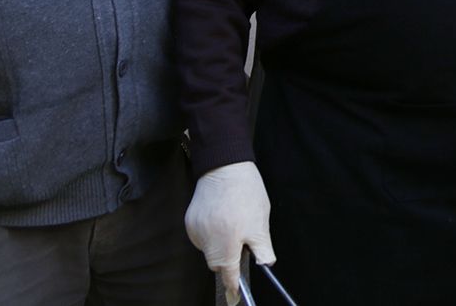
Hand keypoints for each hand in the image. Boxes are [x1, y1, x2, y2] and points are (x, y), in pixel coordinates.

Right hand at [186, 161, 274, 305]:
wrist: (225, 164)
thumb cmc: (246, 192)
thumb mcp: (261, 222)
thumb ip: (262, 248)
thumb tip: (266, 264)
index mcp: (226, 243)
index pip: (228, 274)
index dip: (233, 286)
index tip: (235, 296)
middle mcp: (206, 240)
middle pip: (217, 263)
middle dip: (229, 258)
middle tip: (242, 239)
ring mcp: (195, 230)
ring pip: (209, 249)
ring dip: (220, 243)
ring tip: (233, 221)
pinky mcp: (189, 220)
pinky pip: (201, 236)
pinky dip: (211, 232)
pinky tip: (221, 216)